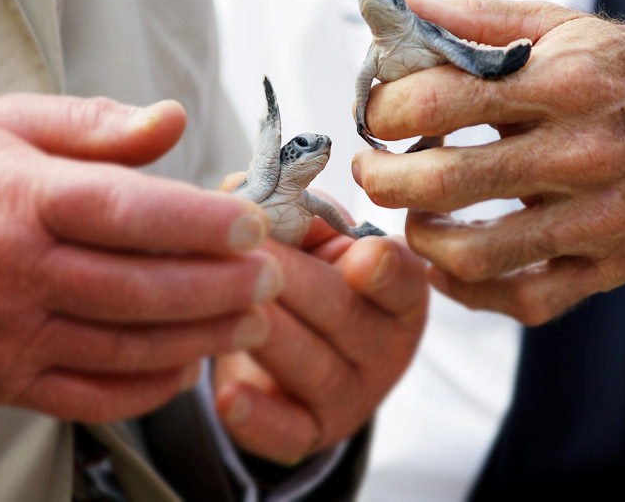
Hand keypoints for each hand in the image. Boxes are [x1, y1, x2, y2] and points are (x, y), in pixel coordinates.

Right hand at [0, 94, 283, 421]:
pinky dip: (149, 387)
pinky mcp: (8, 382)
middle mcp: (18, 273)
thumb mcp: (8, 125)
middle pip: (136, 288)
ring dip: (199, 338)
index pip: (123, 212)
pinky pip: (91, 397)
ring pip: (124, 347)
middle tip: (272, 278)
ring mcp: (12, 336)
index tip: (252, 223)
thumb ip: (96, 123)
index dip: (196, 221)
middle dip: (217, 287)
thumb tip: (173, 118)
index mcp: (23, 198)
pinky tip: (192, 365)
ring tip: (254, 321)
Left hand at [211, 180, 428, 462]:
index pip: (401, 277)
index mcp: (396, 288)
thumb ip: (287, 207)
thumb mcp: (306, 238)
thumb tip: (245, 189)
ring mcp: (351, 396)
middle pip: (341, 313)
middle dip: (288, 280)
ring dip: (266, 334)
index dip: (382, 268)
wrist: (281, 355)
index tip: (359, 257)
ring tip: (222, 307)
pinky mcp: (308, 434)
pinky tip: (227, 396)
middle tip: (241, 254)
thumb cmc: (299, 277)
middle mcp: (385, 345)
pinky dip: (256, 416)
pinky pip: (287, 433)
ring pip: (311, 366)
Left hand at [351, 0, 624, 323]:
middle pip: (446, 182)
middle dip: (384, 178)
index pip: (441, 99)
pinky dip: (470, 290)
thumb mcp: (560, 27)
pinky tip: (447, 263)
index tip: (377, 114)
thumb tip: (393, 9)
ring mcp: (601, 219)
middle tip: (372, 169)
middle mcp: (584, 153)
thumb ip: (474, 21)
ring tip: (412, 214)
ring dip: (421, 237)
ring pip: (478, 253)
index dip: (387, 110)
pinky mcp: (612, 266)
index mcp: (565, 83)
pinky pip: (524, 298)